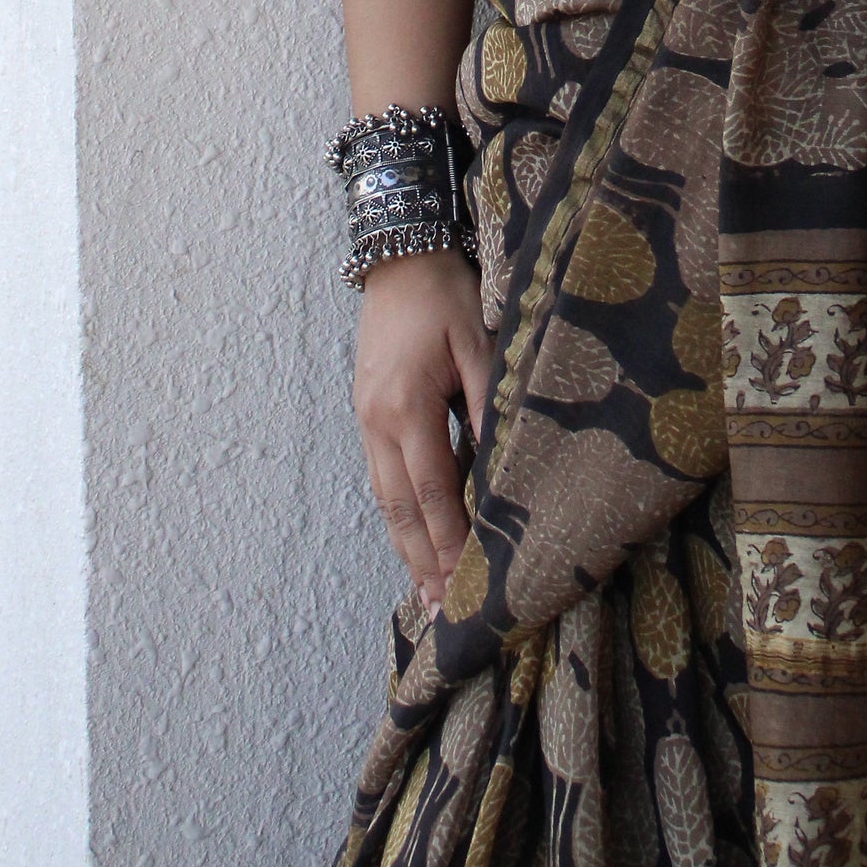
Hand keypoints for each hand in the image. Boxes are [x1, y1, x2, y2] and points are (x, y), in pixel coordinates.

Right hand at [353, 246, 491, 609]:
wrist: (398, 254)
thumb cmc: (445, 293)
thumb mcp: (477, 341)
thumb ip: (489, 403)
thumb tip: (501, 464)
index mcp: (406, 407)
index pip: (431, 492)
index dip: (451, 542)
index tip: (469, 584)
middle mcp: (377, 422)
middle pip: (399, 510)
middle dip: (422, 562)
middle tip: (442, 613)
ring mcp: (365, 419)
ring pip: (384, 500)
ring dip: (405, 547)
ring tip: (424, 593)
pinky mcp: (366, 413)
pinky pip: (380, 477)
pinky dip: (396, 515)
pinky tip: (411, 538)